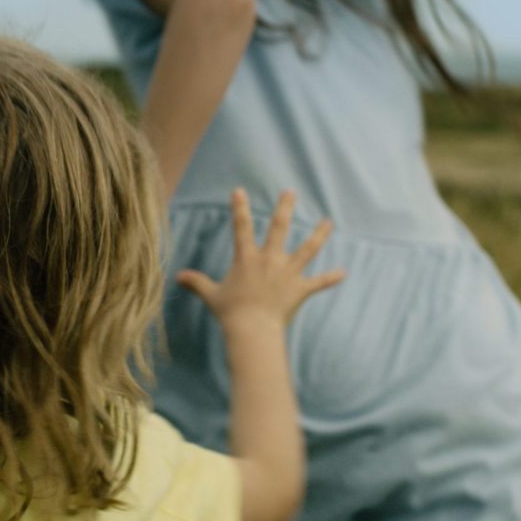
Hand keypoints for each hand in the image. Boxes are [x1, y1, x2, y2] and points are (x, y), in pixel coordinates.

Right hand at [176, 189, 344, 331]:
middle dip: (285, 208)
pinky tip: (343, 272)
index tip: (239, 191)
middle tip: (291, 192)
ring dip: (319, 235)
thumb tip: (177, 277)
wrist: (252, 330)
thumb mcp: (210, 295)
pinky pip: (318, 283)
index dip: (239, 208)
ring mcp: (287, 273)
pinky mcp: (300, 290)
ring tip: (329, 221)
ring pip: (307, 249)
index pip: (241, 227)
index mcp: (247, 258)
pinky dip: (331, 278)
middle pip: (279, 228)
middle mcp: (269, 260)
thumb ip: (196, 282)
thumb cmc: (230, 312)